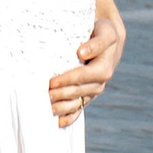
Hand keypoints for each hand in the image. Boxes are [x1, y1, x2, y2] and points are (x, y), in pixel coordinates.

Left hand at [49, 7, 123, 128]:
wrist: (104, 35)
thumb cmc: (101, 30)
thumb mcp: (104, 31)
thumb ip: (96, 42)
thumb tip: (82, 53)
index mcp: (106, 65)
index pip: (88, 75)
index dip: (70, 79)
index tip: (52, 82)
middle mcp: (102, 79)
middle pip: (82, 90)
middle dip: (64, 94)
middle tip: (46, 95)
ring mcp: (95, 88)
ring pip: (81, 101)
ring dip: (65, 107)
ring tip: (48, 109)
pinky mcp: (88, 93)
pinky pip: (81, 107)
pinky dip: (70, 117)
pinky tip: (59, 123)